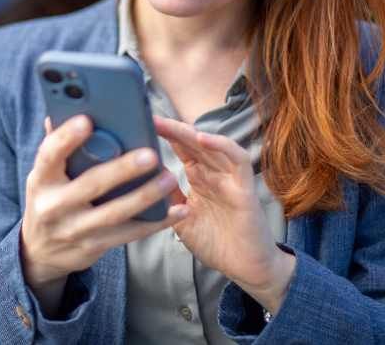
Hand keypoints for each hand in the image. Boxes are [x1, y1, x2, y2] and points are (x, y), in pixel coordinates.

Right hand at [20, 115, 188, 312]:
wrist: (39, 252)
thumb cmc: (48, 200)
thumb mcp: (43, 176)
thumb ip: (56, 148)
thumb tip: (60, 112)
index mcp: (40, 179)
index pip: (49, 155)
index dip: (66, 138)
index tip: (86, 121)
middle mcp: (53, 206)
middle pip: (90, 185)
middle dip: (122, 169)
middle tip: (150, 154)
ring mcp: (73, 229)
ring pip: (114, 213)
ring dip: (145, 196)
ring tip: (169, 178)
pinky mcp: (92, 247)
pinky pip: (128, 235)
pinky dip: (155, 223)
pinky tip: (177, 211)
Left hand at [154, 116, 295, 312]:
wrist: (246, 268)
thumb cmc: (216, 242)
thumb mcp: (181, 218)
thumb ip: (167, 198)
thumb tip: (143, 180)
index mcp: (199, 178)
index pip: (180, 149)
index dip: (163, 135)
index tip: (139, 124)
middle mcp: (215, 173)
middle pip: (193, 143)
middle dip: (171, 128)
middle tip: (147, 116)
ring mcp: (231, 178)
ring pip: (213, 145)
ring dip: (191, 133)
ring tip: (168, 124)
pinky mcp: (245, 188)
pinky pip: (238, 160)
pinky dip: (222, 146)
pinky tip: (203, 139)